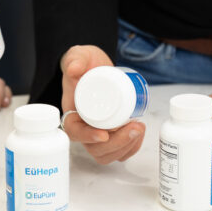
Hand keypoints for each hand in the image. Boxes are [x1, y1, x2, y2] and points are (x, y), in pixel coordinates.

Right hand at [59, 45, 145, 163]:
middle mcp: (83, 128)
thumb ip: (75, 59)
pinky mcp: (111, 134)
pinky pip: (119, 151)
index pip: (74, 132)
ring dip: (126, 147)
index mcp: (72, 114)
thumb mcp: (79, 56)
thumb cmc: (85, 64)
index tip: (104, 134)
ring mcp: (97, 133)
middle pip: (95, 149)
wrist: (97, 67)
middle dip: (117, 143)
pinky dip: (131, 147)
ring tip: (139, 127)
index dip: (88, 137)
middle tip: (134, 126)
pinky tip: (139, 134)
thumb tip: (74, 69)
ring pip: (108, 154)